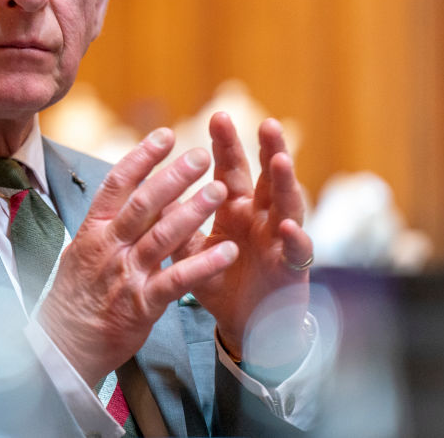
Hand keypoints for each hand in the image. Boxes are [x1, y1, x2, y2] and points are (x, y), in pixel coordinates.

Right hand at [37, 128, 238, 385]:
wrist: (63, 345)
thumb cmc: (77, 294)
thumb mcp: (82, 250)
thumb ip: (108, 221)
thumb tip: (130, 187)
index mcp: (94, 229)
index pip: (118, 184)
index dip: (143, 157)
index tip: (167, 135)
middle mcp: (109, 247)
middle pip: (143, 204)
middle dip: (174, 177)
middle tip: (201, 155)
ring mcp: (125, 275)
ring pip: (162, 237)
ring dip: (193, 212)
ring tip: (220, 190)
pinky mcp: (142, 305)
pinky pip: (177, 281)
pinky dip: (203, 265)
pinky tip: (228, 251)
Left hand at [175, 113, 312, 368]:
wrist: (246, 328)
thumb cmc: (221, 283)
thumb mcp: (192, 253)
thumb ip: (176, 225)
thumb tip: (146, 196)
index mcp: (236, 210)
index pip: (231, 171)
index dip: (226, 146)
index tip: (218, 116)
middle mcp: (262, 219)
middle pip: (267, 177)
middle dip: (267, 150)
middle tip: (265, 122)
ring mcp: (281, 241)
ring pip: (288, 205)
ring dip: (285, 183)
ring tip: (279, 160)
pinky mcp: (293, 269)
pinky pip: (297, 251)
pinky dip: (294, 238)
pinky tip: (288, 225)